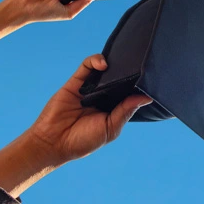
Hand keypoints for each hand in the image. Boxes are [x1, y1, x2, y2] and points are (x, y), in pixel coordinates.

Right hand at [29, 54, 152, 163]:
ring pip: (104, 69)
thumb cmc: (83, 140)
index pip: (129, 92)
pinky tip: (104, 64)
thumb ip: (126, 111)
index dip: (137, 86)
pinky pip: (86, 66)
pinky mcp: (75, 82)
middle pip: (118, 78)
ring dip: (114, 64)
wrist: (54, 142)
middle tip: (140, 66)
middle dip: (128, 71)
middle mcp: (103, 97)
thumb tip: (147, 98)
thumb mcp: (110, 128)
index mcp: (114, 109)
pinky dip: (95, 61)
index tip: (149, 79)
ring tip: (122, 64)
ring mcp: (89, 88)